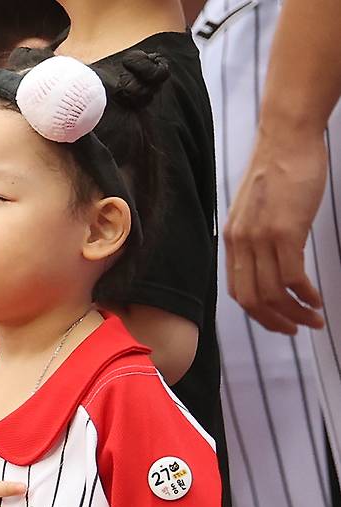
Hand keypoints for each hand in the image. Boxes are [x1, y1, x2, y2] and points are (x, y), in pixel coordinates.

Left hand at [224, 128, 326, 334]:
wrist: (288, 135)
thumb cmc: (281, 168)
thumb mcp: (257, 209)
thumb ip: (256, 237)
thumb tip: (269, 263)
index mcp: (232, 240)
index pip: (238, 291)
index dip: (258, 314)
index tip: (277, 322)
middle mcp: (241, 242)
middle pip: (252, 300)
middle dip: (275, 322)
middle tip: (297, 330)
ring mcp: (261, 238)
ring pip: (273, 294)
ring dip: (295, 313)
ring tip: (313, 318)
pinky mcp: (284, 231)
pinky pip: (292, 277)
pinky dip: (304, 295)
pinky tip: (316, 299)